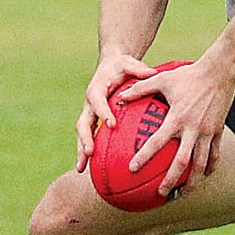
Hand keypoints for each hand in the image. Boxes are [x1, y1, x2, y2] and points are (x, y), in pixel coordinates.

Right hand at [75, 53, 155, 170]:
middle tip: (90, 152)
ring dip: (81, 151)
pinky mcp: (93, 122)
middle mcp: (89, 104)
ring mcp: (89, 114)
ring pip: (82, 134)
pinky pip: (89, 138)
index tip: (112, 125)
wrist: (110, 67)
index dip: (104, 113)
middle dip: (85, 138)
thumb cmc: (122, 66)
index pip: (98, 102)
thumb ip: (139, 69)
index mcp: (97, 89)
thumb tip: (153, 73)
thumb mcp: (130, 63)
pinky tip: (91, 170)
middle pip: (83, 123)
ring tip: (82, 170)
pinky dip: (88, 153)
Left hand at [120, 57, 234, 195]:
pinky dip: (210, 167)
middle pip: (182, 162)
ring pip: (201, 163)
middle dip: (171, 180)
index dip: (144, 156)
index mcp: (177, 118)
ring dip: (193, 181)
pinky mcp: (219, 131)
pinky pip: (215, 154)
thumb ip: (140, 88)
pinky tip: (205, 175)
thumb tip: (120, 96)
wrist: (220, 71)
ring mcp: (208, 132)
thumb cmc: (189, 75)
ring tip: (184, 193)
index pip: (157, 142)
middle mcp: (192, 128)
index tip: (132, 169)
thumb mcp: (162, 78)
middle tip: (161, 193)